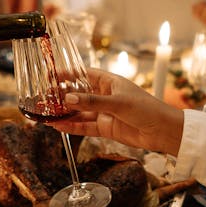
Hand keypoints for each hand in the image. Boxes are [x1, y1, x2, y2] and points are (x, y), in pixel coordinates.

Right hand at [50, 68, 184, 154]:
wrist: (162, 131)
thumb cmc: (146, 109)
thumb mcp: (118, 103)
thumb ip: (92, 102)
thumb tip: (69, 98)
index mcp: (109, 82)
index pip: (83, 74)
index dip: (66, 74)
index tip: (49, 75)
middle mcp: (105, 96)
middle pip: (78, 94)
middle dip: (61, 97)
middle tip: (43, 99)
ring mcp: (104, 112)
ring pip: (79, 112)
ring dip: (64, 114)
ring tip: (46, 115)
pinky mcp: (105, 127)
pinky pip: (85, 126)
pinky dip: (72, 127)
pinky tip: (58, 127)